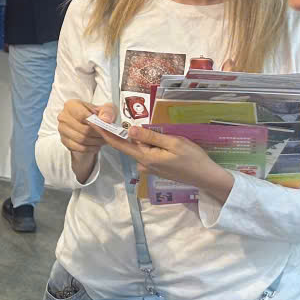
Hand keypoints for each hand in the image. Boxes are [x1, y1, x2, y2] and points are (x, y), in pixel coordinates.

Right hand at [58, 100, 114, 183]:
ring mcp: (61, 130)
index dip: (96, 122)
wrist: (90, 129)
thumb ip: (108, 111)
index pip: (83, 115)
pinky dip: (90, 148)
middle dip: (98, 135)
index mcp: (71, 105)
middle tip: (107, 136)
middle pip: (83, 130)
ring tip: (103, 140)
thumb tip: (104, 120)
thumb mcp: (108, 111)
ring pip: (81, 140)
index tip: (105, 126)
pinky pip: (78, 148)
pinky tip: (96, 145)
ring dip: (95, 142)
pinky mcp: (64, 142)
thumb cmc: (100, 116)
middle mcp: (62, 116)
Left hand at [94, 122, 232, 199]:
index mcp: (145, 157)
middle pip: (129, 145)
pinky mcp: (156, 167)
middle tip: (126, 123)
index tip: (92, 122)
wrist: (206, 177)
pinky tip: (164, 144)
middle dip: (126, 134)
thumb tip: (129, 130)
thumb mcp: (173, 143)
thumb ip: (150, 137)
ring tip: (160, 137)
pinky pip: (147, 153)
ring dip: (144, 140)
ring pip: (140, 148)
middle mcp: (143, 164)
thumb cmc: (193, 158)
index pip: (118, 144)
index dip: (104, 133)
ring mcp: (149, 167)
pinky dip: (151, 145)